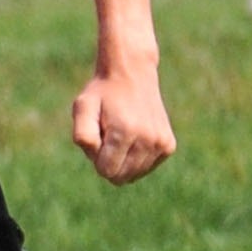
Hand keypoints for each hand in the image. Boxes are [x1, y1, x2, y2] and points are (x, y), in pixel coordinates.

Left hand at [71, 62, 175, 183]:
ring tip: (121, 132)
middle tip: (108, 133)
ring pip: (134, 175)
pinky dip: (137, 157)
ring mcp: (161, 143)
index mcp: (124, 132)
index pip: (106, 171)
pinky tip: (134, 134)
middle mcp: (147, 139)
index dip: (96, 157)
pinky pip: (146, 167)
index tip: (98, 135)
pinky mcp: (168, 145)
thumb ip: (83, 134)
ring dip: (123, 159)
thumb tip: (98, 160)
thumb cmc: (102, 93)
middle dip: (109, 160)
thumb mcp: (82, 107)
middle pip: (121, 177)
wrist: (132, 73)